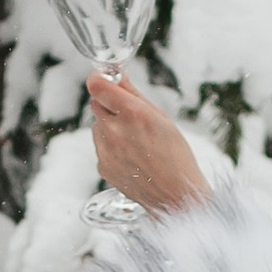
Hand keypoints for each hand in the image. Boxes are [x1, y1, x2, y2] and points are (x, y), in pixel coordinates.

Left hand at [87, 70, 208, 215]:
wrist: (175, 196)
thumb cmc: (176, 157)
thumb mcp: (161, 118)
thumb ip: (134, 94)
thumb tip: (117, 75)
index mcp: (133, 114)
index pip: (97, 86)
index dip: (99, 80)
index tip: (104, 79)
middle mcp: (115, 132)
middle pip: (96, 104)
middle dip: (109, 104)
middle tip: (129, 115)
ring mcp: (105, 151)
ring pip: (97, 126)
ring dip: (110, 127)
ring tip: (136, 142)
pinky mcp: (102, 166)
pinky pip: (100, 146)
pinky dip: (111, 147)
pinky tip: (132, 156)